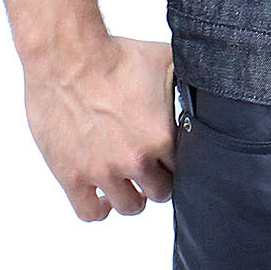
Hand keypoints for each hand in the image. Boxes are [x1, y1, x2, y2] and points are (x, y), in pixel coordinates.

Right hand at [23, 33, 176, 221]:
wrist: (69, 58)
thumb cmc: (113, 56)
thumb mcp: (165, 62)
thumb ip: (184, 84)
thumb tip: (201, 86)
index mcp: (161, 136)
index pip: (182, 168)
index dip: (175, 163)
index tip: (168, 158)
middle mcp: (135, 159)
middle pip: (159, 192)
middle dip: (157, 180)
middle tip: (150, 169)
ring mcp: (102, 171)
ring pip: (128, 206)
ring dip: (131, 195)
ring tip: (127, 182)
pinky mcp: (72, 176)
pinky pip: (90, 212)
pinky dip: (98, 208)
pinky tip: (101, 197)